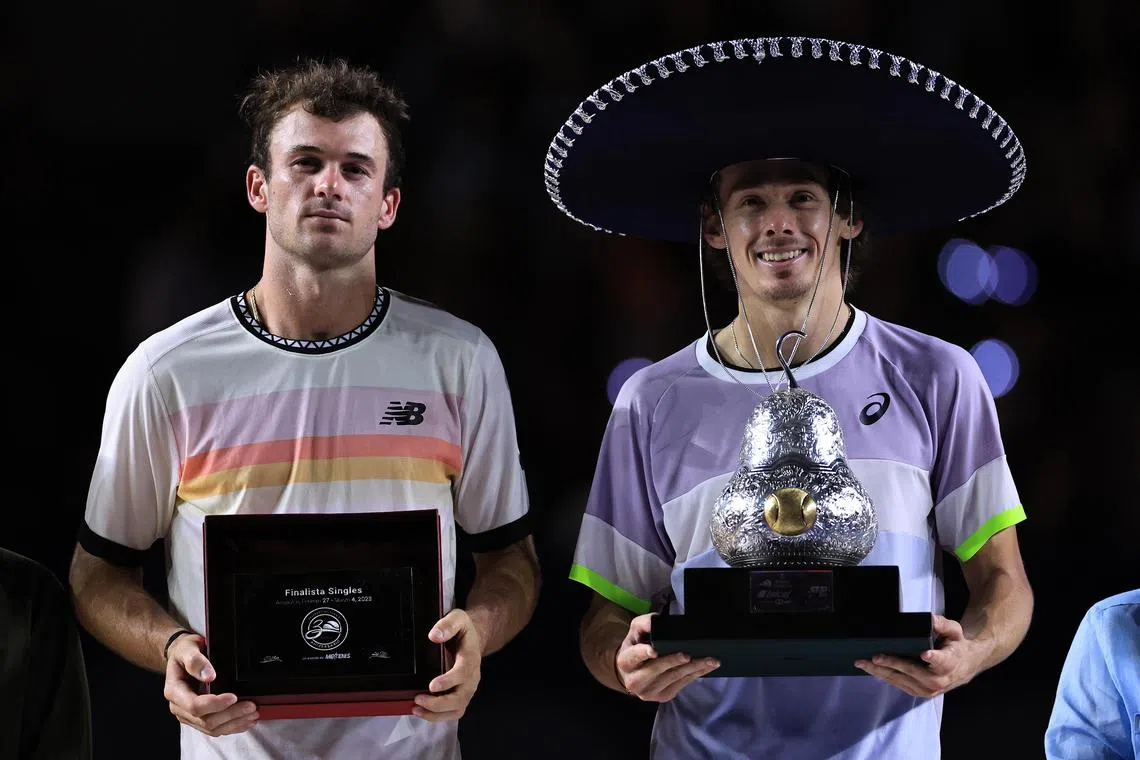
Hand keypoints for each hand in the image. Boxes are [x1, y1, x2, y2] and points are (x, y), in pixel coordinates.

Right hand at [163, 632, 258, 735]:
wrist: (181, 656)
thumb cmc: (184, 652)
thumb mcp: (187, 649)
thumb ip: (195, 661)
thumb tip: (209, 675)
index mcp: (175, 691)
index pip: (195, 706)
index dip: (215, 704)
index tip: (233, 696)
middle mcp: (180, 707)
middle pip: (206, 720)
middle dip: (230, 715)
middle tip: (251, 706)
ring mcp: (189, 715)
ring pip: (212, 728)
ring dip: (234, 723)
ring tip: (252, 714)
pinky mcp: (198, 718)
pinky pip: (215, 728)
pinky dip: (232, 726)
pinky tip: (246, 721)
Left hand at [414, 609, 481, 721]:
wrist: (474, 639)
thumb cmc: (463, 630)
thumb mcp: (457, 618)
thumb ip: (447, 624)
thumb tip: (434, 635)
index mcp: (471, 658)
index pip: (463, 673)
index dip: (448, 681)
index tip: (432, 685)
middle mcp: (472, 677)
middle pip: (460, 697)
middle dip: (438, 703)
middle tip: (417, 698)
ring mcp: (468, 689)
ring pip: (457, 709)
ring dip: (436, 714)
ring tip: (416, 709)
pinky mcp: (462, 696)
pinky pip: (453, 712)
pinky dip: (438, 716)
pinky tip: (422, 712)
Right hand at [616, 613, 719, 701]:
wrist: (632, 672)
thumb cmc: (636, 647)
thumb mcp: (635, 632)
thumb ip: (643, 623)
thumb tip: (654, 622)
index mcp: (625, 662)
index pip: (634, 656)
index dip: (643, 654)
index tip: (654, 651)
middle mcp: (635, 681)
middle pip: (657, 669)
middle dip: (674, 661)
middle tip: (688, 655)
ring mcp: (649, 692)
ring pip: (673, 678)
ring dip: (693, 668)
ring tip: (710, 660)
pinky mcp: (662, 697)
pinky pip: (682, 684)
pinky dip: (695, 675)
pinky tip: (706, 668)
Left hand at [855, 614, 983, 697]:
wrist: (962, 666)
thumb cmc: (954, 645)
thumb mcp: (954, 631)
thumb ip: (943, 624)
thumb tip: (930, 619)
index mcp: (950, 661)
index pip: (942, 661)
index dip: (933, 658)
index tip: (925, 654)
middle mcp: (939, 679)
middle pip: (913, 672)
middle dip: (893, 664)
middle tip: (875, 657)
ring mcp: (928, 689)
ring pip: (901, 680)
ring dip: (881, 672)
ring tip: (863, 663)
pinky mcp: (918, 692)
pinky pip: (898, 684)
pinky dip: (884, 676)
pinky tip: (870, 669)